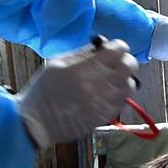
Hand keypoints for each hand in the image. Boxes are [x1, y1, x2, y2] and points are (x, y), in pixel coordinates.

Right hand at [16, 39, 137, 146]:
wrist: (37, 122)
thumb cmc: (43, 89)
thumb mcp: (57, 62)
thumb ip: (82, 53)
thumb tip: (102, 45)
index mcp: (85, 68)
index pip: (118, 50)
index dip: (118, 46)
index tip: (112, 48)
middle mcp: (99, 84)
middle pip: (129, 66)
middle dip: (124, 60)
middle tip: (115, 62)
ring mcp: (104, 102)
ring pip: (130, 84)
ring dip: (124, 78)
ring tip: (113, 79)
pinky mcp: (105, 116)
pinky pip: (124, 101)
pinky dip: (120, 94)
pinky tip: (110, 92)